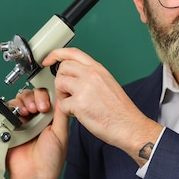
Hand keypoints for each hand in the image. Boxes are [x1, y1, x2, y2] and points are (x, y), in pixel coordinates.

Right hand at [5, 89, 67, 178]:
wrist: (33, 177)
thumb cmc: (50, 160)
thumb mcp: (61, 134)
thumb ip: (61, 115)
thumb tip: (63, 97)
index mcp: (49, 119)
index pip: (46, 97)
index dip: (46, 96)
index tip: (46, 105)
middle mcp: (35, 118)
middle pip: (32, 95)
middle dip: (34, 97)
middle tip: (38, 109)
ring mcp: (22, 122)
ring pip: (20, 100)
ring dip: (24, 101)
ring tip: (28, 112)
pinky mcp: (10, 127)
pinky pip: (7, 111)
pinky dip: (12, 109)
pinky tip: (19, 116)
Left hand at [43, 47, 161, 165]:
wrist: (129, 126)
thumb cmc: (120, 110)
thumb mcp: (108, 83)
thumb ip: (92, 76)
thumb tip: (76, 75)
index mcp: (98, 69)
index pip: (73, 53)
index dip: (57, 54)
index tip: (49, 60)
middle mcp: (91, 75)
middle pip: (63, 68)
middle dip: (60, 80)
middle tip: (68, 92)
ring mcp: (85, 88)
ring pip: (59, 83)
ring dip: (62, 95)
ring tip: (74, 104)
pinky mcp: (79, 104)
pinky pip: (62, 104)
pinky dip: (67, 112)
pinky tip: (79, 114)